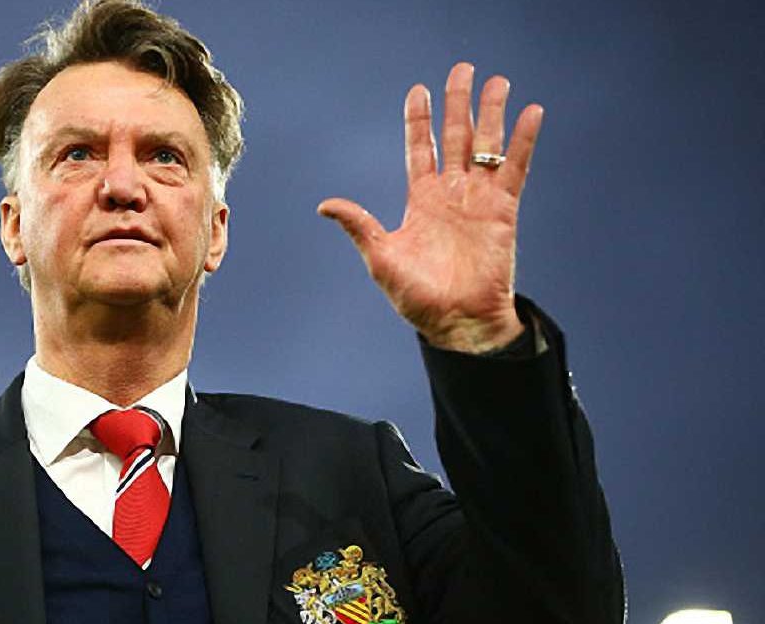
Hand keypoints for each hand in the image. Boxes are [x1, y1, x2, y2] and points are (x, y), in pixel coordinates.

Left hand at [318, 62, 542, 352]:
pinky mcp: (504, 210)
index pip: (420, 148)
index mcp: (421, 200)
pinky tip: (531, 113)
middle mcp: (451, 193)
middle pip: (456, 136)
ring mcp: (479, 199)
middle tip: (462, 69)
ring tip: (498, 81)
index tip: (418, 89)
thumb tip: (324, 205)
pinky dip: (523, 141)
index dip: (419, 119)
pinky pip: (515, 169)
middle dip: (458, 102)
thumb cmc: (418, 298)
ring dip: (492, 113)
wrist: (457, 323)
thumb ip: (359, 226)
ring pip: (487, 145)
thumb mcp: (381, 259)